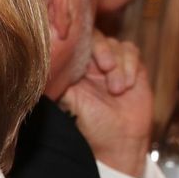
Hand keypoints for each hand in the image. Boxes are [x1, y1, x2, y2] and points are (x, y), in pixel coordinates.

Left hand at [60, 32, 152, 177]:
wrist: (121, 140)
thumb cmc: (93, 124)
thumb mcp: (72, 101)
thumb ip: (61, 81)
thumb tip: (45, 64)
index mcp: (74, 68)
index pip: (76, 42)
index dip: (82, 43)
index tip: (86, 59)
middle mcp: (92, 63)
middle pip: (96, 37)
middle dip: (103, 51)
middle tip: (106, 69)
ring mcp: (114, 63)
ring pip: (116, 44)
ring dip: (119, 65)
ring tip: (117, 89)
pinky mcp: (133, 67)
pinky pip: (132, 51)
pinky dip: (131, 66)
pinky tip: (128, 85)